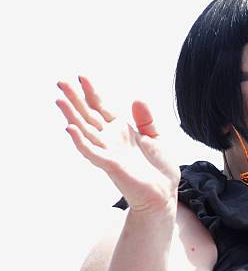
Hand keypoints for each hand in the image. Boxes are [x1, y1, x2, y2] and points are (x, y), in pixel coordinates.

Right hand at [55, 76, 180, 213]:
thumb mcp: (155, 137)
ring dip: (72, 116)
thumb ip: (145, 119)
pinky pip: (92, 152)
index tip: (81, 76)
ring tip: (59, 100)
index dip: (92, 92)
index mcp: (121, 130)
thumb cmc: (159, 169)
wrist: (164, 193)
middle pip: (88, 116)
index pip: (101, 107)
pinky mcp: (110, 165)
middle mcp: (111, 139)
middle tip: (60, 82)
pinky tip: (70, 128)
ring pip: (85, 131)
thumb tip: (137, 98)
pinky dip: (80, 141)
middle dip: (75, 99)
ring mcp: (108, 152)